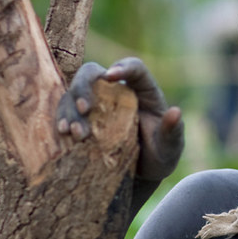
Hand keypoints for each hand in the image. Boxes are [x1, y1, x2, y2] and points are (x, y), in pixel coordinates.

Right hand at [56, 58, 183, 182]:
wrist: (145, 171)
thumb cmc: (162, 152)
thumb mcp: (171, 145)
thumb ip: (172, 130)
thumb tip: (175, 112)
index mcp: (144, 90)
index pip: (134, 68)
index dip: (123, 67)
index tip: (111, 76)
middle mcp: (117, 91)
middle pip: (94, 73)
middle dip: (85, 87)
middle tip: (85, 109)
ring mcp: (97, 103)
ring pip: (75, 92)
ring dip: (71, 109)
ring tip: (75, 132)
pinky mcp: (83, 117)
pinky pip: (66, 110)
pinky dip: (62, 118)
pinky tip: (62, 132)